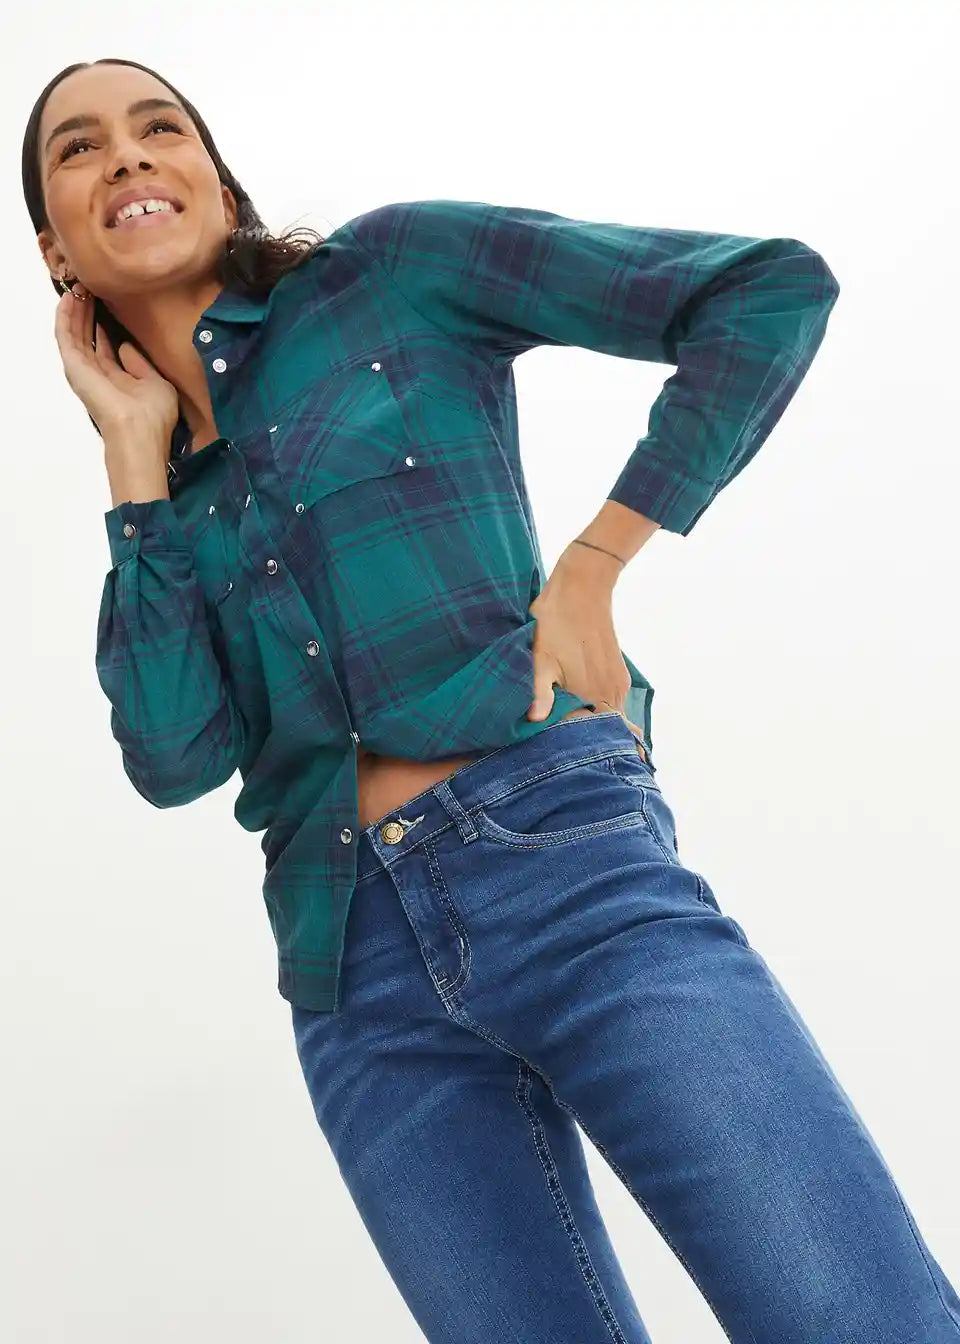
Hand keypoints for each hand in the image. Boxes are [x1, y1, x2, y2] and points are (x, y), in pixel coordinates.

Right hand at [54, 285, 179, 444]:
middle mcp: (97, 375)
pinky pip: (65, 337)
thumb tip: (125, 345)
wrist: (141, 432)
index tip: (106, 303)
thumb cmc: (154, 415)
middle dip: (87, 312)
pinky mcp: (75, 367)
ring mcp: (84, 371)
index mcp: (116, 379)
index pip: (104, 347)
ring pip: (74, 333)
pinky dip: (65, 317)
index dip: (103, 324)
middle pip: (87, 336)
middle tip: (89, 287)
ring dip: (74, 310)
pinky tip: (68, 299)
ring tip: (78, 286)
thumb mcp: (155, 382)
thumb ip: (140, 364)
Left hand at [527, 556, 643, 739]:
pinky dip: (600, 709)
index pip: (604, 737)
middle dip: (595, 742)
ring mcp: (618, 681)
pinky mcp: (617, 670)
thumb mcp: (541, 658)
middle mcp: (614, 692)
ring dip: (597, 723)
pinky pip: (613, 700)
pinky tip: (580, 708)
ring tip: (575, 732)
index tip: (580, 759)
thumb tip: (535, 720)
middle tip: (574, 753)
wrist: (583, 587)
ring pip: (612, 715)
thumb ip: (540, 692)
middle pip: (610, 730)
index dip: (591, 749)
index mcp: (596, 695)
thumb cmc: (557, 622)